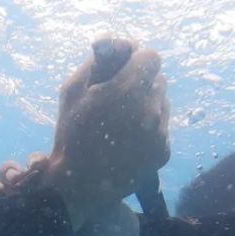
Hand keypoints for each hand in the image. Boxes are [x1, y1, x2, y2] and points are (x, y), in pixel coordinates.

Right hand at [45, 40, 169, 227]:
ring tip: (124, 123)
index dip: (135, 62)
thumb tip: (117, 48)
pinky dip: (151, 129)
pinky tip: (130, 141)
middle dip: (142, 84)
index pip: (151, 57)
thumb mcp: (71, 91)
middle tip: (121, 99)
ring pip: (163, 103)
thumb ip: (96, 62)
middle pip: (159, 79)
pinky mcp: (164, 151)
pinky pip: (163, 128)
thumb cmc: (70, 137)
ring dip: (148, 106)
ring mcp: (160, 133)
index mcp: (127, 91)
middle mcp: (150, 110)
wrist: (79, 187)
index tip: (123, 72)